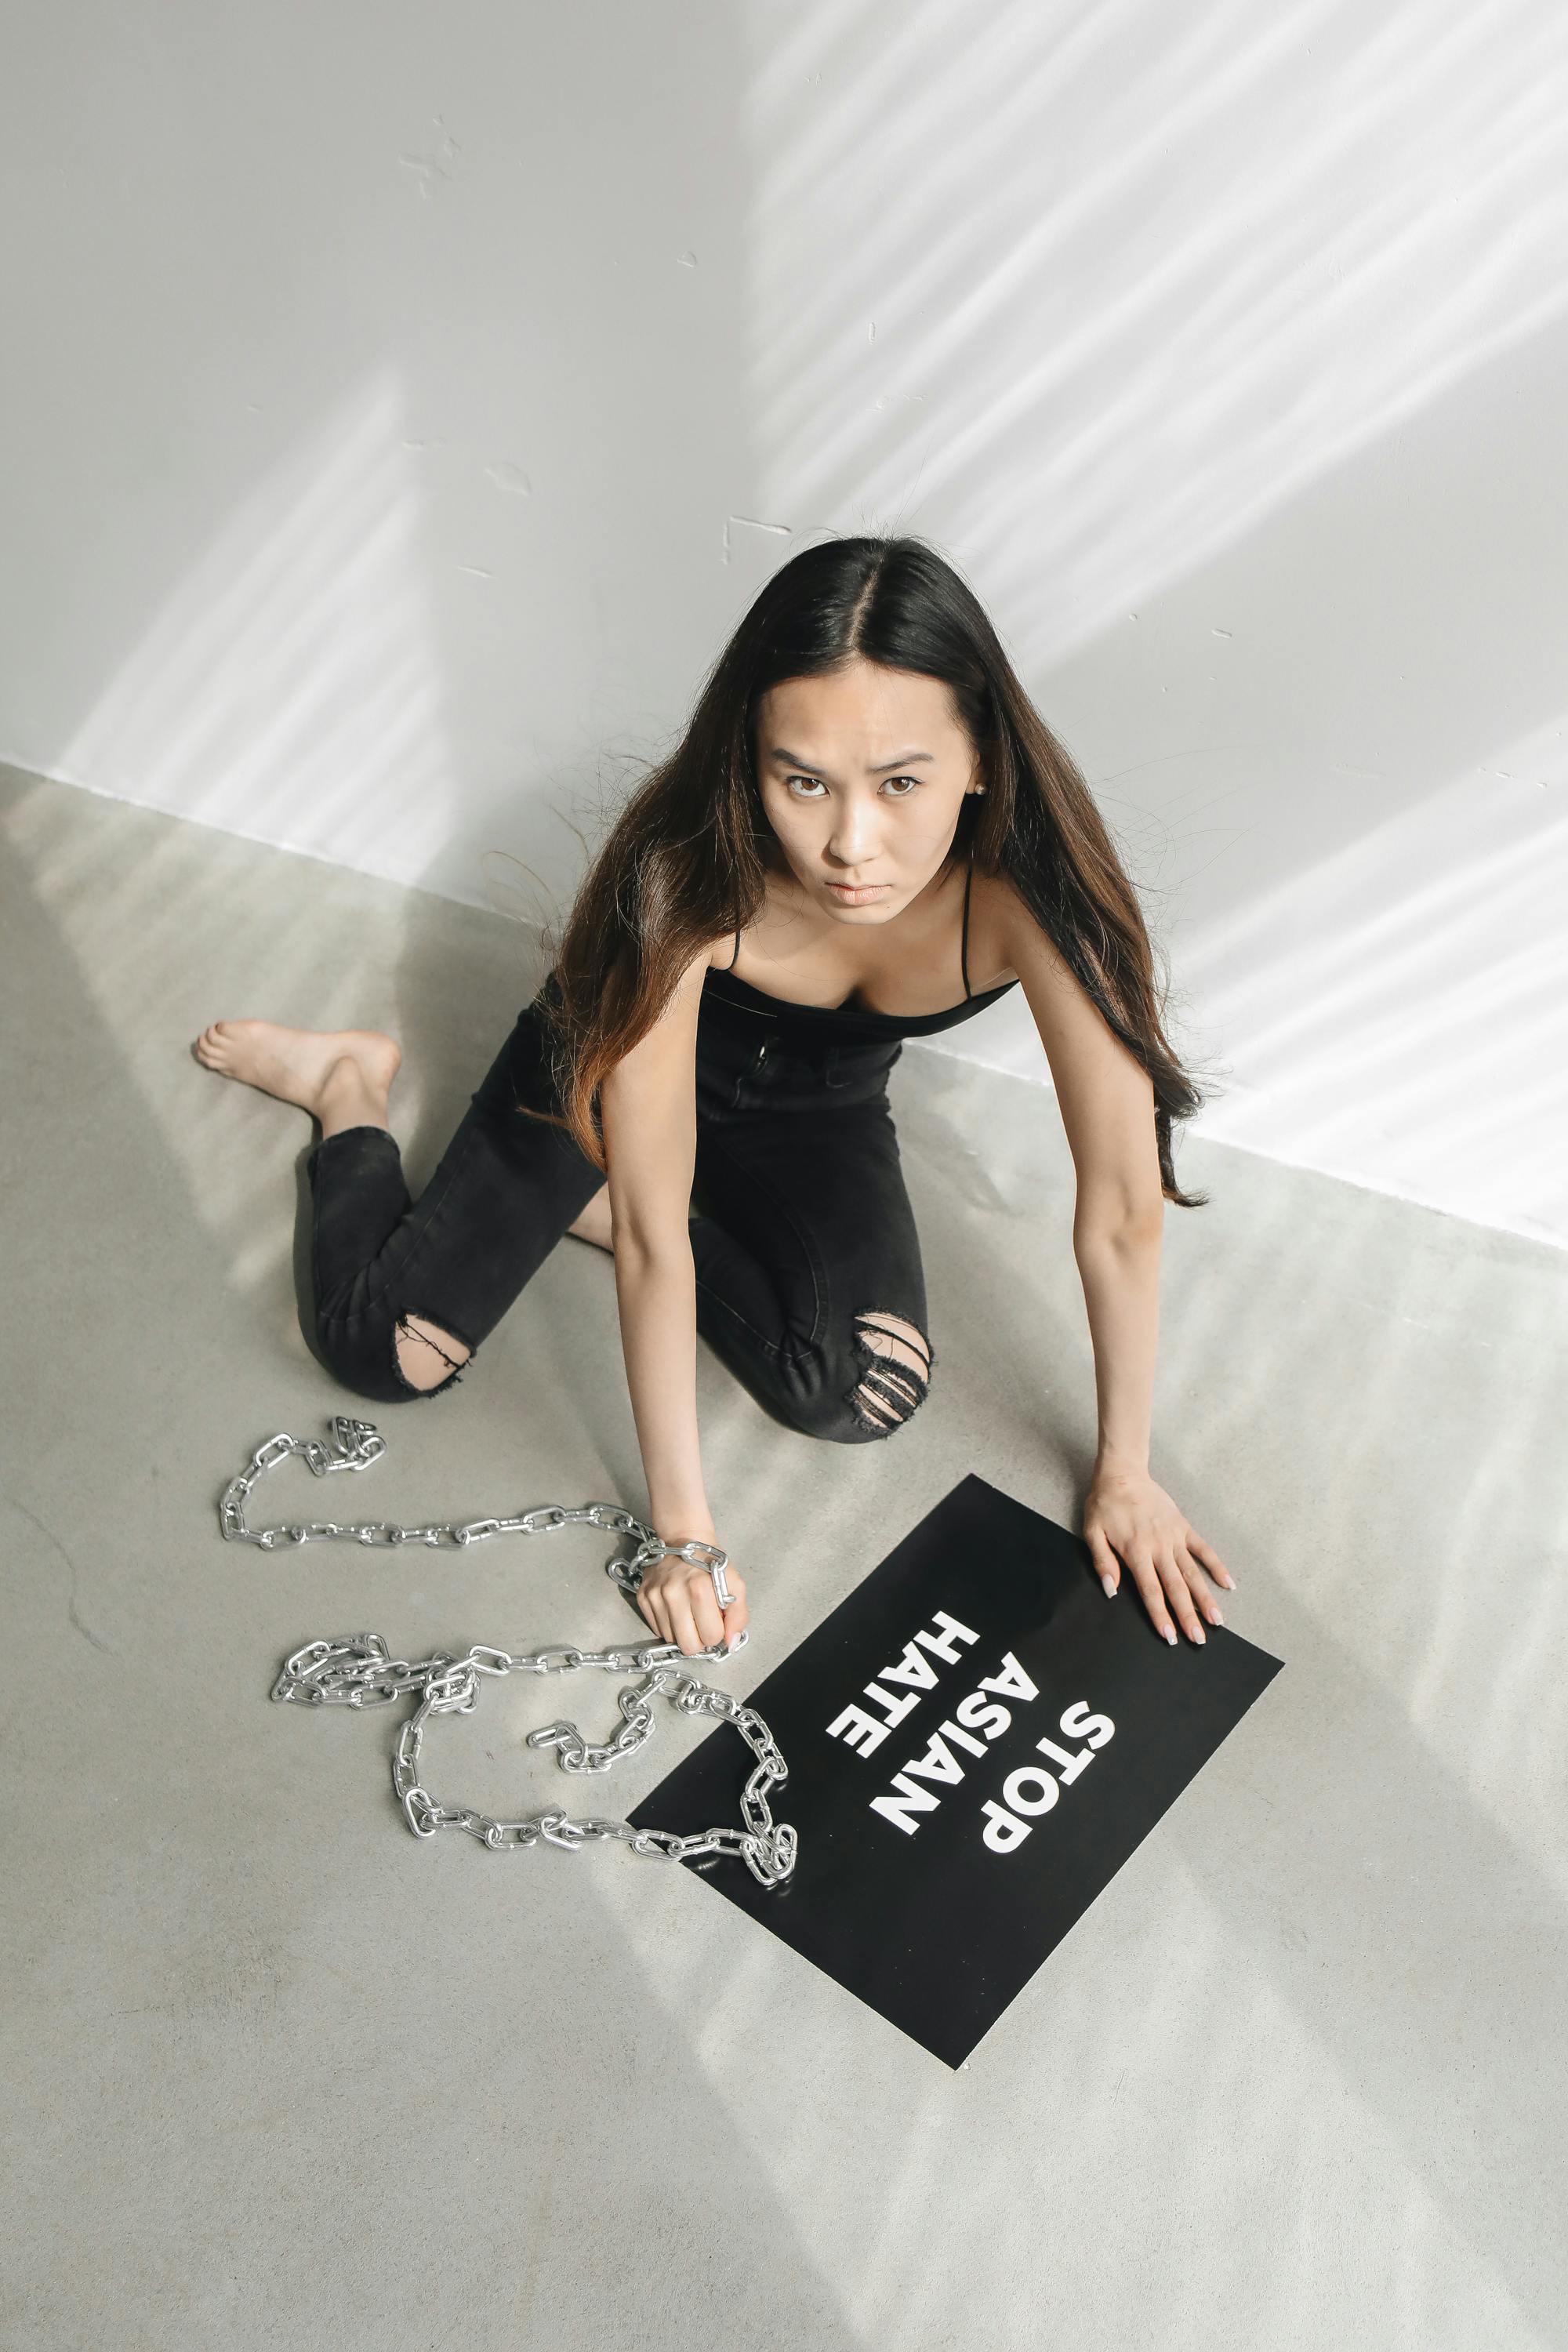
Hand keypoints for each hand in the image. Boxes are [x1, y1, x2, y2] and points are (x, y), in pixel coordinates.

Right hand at [635, 1523, 748, 1657]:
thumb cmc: (710, 1562)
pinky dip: (669, 1625)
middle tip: (702, 1623)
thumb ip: (739, 1615)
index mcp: (699, 1589)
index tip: (716, 1620)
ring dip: (683, 1632)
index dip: (717, 1632)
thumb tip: (731, 1642)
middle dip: (699, 1639)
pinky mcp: (643, 1597)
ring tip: (689, 1612)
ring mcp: (655, 1596)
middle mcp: (673, 1593)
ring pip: (671, 1640)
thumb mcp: (735, 1583)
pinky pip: (657, 1629)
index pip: (711, 1637)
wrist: (684, 1540)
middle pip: (688, 1646)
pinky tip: (676, 1609)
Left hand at [1083, 1462, 1233, 1645]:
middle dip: (1188, 1615)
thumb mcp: (1092, 1532)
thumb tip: (1111, 1590)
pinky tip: (1228, 1583)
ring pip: (1192, 1573)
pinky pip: (1203, 1548)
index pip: (1150, 1591)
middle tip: (1199, 1639)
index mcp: (1135, 1551)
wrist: (1123, 1473)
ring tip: (1218, 1620)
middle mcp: (1158, 1547)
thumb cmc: (1105, 1504)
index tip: (1170, 1637)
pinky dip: (1216, 1566)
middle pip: (1176, 1587)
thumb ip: (1102, 1562)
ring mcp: (1173, 1536)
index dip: (1161, 1616)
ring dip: (1205, 1598)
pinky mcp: (1183, 1526)